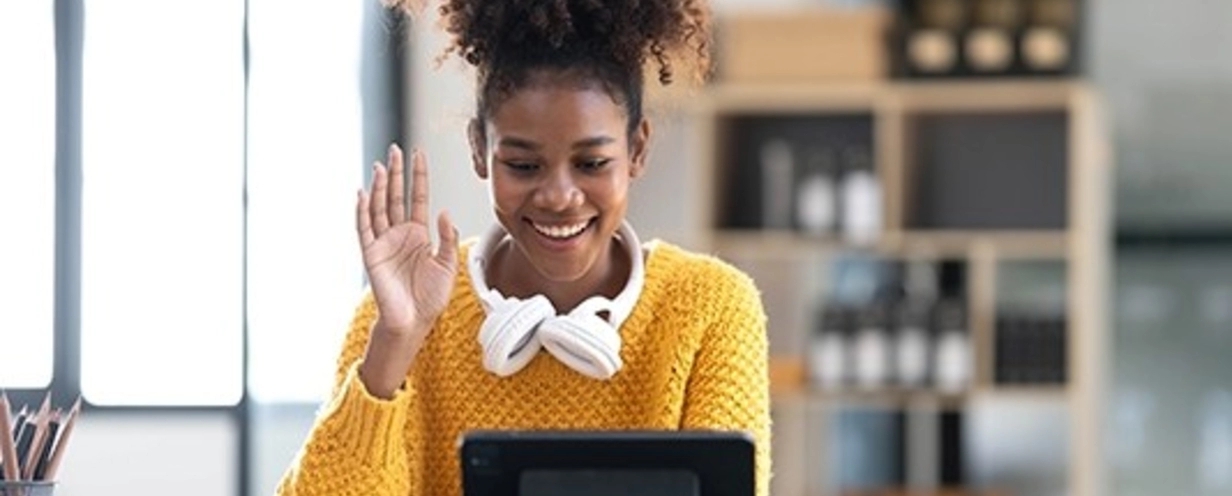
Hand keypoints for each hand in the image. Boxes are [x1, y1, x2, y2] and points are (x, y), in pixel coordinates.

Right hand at [356, 145, 457, 396]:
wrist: (414, 321)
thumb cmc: (430, 297)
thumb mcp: (447, 264)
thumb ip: (447, 237)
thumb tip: (445, 212)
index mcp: (419, 234)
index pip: (418, 197)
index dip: (418, 177)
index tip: (419, 154)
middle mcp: (399, 234)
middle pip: (396, 197)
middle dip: (396, 174)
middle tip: (395, 150)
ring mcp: (383, 242)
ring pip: (379, 207)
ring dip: (379, 187)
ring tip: (381, 166)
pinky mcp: (371, 254)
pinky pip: (364, 228)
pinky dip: (363, 210)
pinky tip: (363, 193)